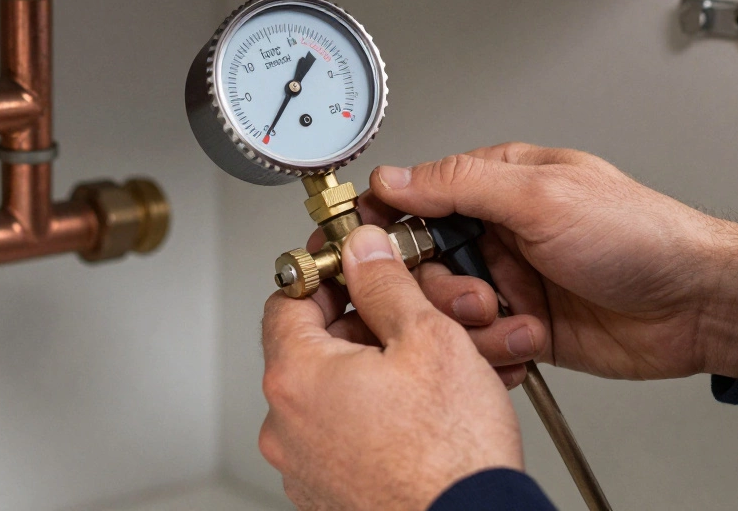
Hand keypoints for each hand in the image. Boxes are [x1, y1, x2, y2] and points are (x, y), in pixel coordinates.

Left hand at [260, 225, 522, 510]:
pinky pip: (346, 434)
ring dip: (377, 369)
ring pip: (336, 391)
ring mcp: (304, 465)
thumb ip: (386, 283)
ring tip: (429, 369)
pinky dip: (377, 413)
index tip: (356, 265)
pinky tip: (421, 410)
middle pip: (316, 345)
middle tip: (411, 316)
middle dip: (367, 323)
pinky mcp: (328, 493)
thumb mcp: (428, 338)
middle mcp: (286, 426)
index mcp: (296, 377)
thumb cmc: (452, 454)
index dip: (328, 272)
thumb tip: (363, 251)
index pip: (289, 297)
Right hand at [349, 143, 737, 379]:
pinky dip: (493, 350)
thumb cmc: (642, 236)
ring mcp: (512, 280)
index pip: (417, 195)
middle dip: (440, 286)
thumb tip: (396, 176)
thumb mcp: (544, 196)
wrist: (698, 306)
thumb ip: (462, 185)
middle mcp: (501, 231)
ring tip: (515, 320)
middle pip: (423, 261)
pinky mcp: (524, 327)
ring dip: (474, 323)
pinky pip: (479, 343)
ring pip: (447, 309)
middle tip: (475, 295)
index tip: (368, 247)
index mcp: (501, 184)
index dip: (387, 223)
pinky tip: (526, 343)